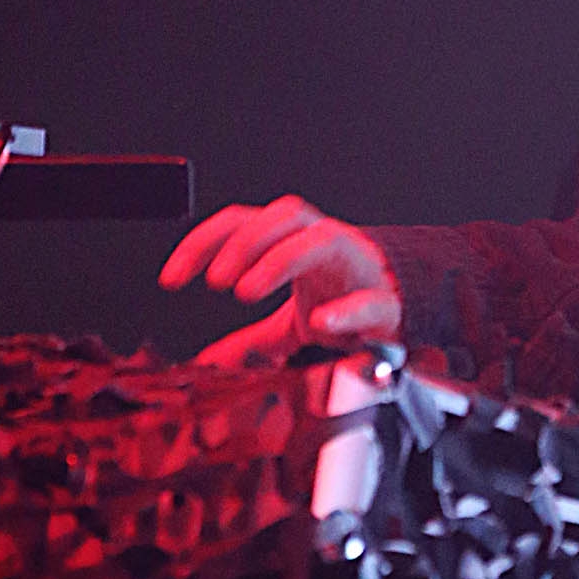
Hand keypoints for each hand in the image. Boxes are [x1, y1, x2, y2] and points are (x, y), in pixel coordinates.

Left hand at [158, 195, 400, 367]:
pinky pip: (367, 298)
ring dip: (277, 260)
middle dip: (242, 242)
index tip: (172, 278)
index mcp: (296, 241)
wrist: (406, 313)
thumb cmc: (348, 300)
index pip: (243, 222)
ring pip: (318, 240)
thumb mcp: (290, 322)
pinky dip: (344, 310)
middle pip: (280, 216)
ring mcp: (355, 264)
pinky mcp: (384, 299)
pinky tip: (320, 322)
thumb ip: (252, 340)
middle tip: (215, 279)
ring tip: (246, 290)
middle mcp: (323, 241)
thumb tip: (210, 362)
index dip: (202, 243)